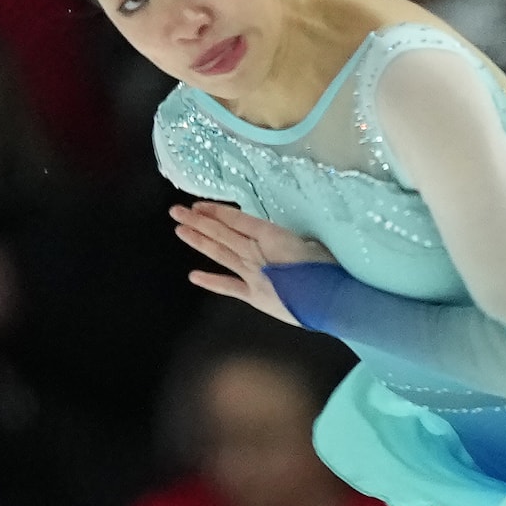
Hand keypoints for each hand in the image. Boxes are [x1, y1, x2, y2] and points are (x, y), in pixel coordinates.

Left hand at [172, 202, 329, 324]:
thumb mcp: (311, 243)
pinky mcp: (254, 296)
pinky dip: (210, 281)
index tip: (198, 206)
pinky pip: (228, 287)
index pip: (235, 219)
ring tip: (179, 230)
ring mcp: (252, 274)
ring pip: (220, 253)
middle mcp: (254, 251)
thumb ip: (290, 241)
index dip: (215, 211)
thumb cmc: (327, 269)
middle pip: (221, 232)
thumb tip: (284, 243)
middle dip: (197, 221)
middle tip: (176, 211)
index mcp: (269, 234)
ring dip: (198, 241)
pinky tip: (193, 276)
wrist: (329, 300)